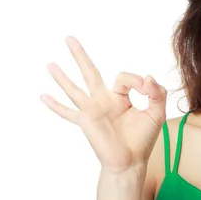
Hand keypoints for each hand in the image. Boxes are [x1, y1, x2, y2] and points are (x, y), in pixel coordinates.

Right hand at [40, 36, 166, 172]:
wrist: (131, 161)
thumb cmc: (143, 139)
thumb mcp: (157, 112)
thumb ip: (157, 93)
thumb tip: (148, 77)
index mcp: (119, 97)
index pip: (123, 77)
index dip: (136, 80)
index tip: (146, 89)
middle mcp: (103, 101)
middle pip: (89, 73)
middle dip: (80, 55)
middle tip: (69, 38)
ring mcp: (92, 111)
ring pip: (74, 88)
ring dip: (62, 77)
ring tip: (50, 64)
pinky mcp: (86, 121)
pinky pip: (67, 112)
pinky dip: (55, 105)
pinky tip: (43, 96)